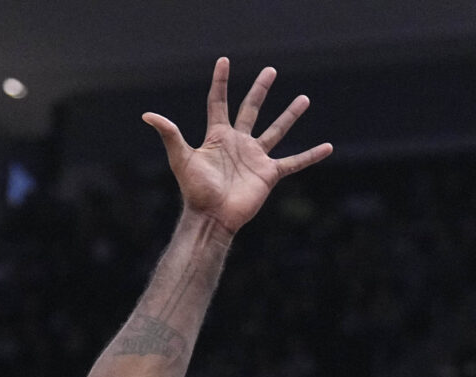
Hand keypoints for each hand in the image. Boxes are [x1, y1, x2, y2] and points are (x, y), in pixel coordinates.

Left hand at [145, 59, 330, 233]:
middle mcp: (238, 142)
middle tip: (271, 71)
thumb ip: (170, 135)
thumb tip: (148, 115)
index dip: (220, 82)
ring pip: (276, 130)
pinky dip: (311, 156)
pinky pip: (294, 162)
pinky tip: (327, 148)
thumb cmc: (195, 190)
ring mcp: (255, 157)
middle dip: (260, 89)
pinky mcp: (269, 174)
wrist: (212, 218)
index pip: (219, 101)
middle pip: (251, 109)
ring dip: (290, 115)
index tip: (224, 61)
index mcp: (218, 136)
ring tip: (304, 98)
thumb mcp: (181, 159)